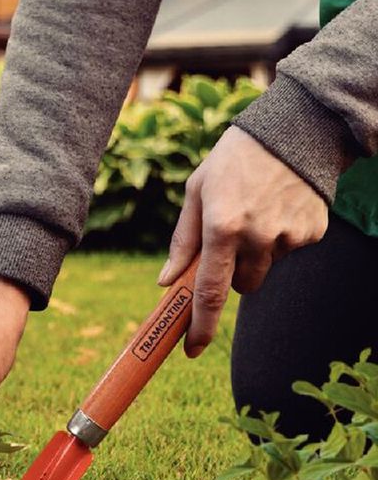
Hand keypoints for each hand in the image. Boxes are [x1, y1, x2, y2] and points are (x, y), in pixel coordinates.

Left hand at [159, 125, 327, 358]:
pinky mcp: (312, 234)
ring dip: (255, 256)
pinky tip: (278, 208)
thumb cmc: (232, 161)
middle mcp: (257, 236)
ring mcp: (289, 237)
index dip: (200, 325)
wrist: (293, 132)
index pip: (209, 291)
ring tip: (255, 213)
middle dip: (231, 275)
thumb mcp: (197, 192)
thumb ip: (183, 241)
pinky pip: (288, 253)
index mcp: (221, 226)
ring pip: (264, 271)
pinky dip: (279, 239)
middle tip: (230, 239)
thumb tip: (166, 282)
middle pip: (241, 287)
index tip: (191, 348)